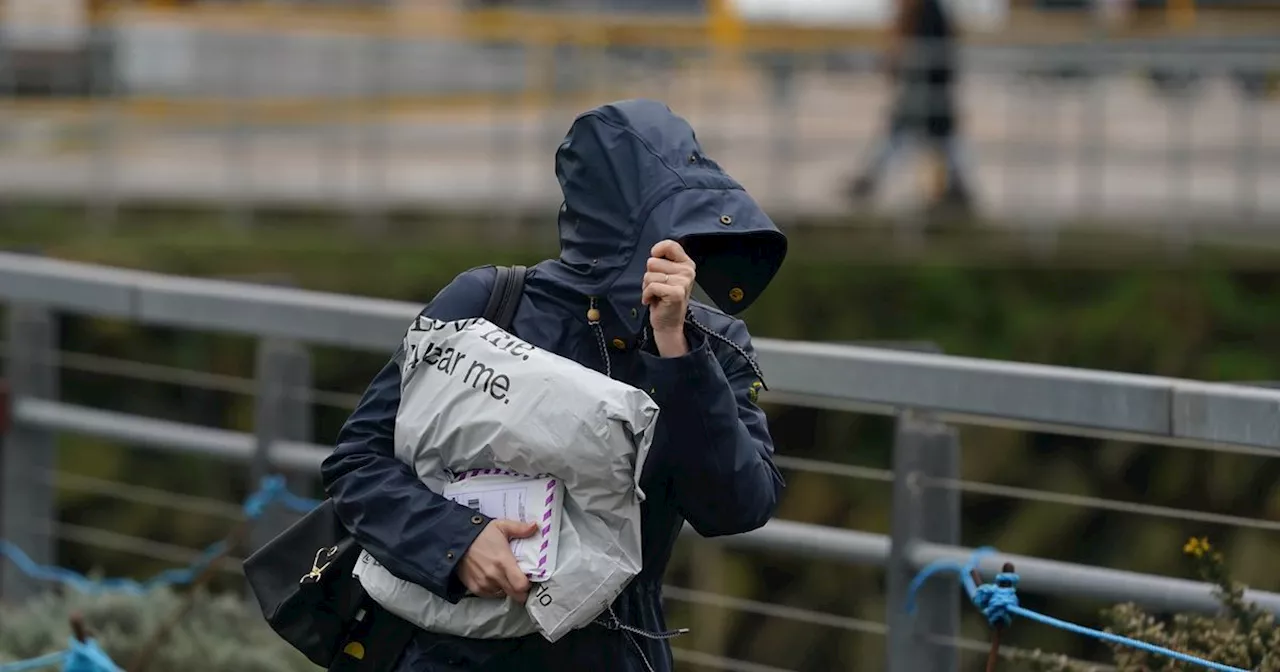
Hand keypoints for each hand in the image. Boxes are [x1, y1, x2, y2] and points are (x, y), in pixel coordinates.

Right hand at [457, 519, 536, 601]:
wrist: (455, 540)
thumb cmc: (480, 533)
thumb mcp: (501, 526)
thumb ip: (520, 528)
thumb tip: (535, 526)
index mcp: (503, 561)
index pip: (521, 585)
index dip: (528, 585)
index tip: (529, 579)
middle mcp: (494, 575)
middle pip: (515, 595)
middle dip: (521, 591)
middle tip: (521, 582)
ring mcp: (484, 583)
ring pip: (503, 594)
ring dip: (507, 589)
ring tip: (505, 576)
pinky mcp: (475, 588)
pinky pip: (491, 595)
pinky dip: (495, 589)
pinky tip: (494, 578)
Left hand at [642, 240, 694, 356]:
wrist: (668, 323)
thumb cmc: (663, 298)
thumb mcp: (666, 275)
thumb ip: (662, 261)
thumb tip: (654, 253)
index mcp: (686, 263)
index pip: (669, 245)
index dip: (656, 252)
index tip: (655, 264)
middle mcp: (687, 271)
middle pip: (653, 262)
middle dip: (649, 276)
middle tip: (657, 288)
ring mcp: (683, 282)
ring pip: (650, 275)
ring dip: (647, 287)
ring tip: (656, 295)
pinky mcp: (676, 293)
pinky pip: (651, 286)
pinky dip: (647, 295)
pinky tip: (653, 301)